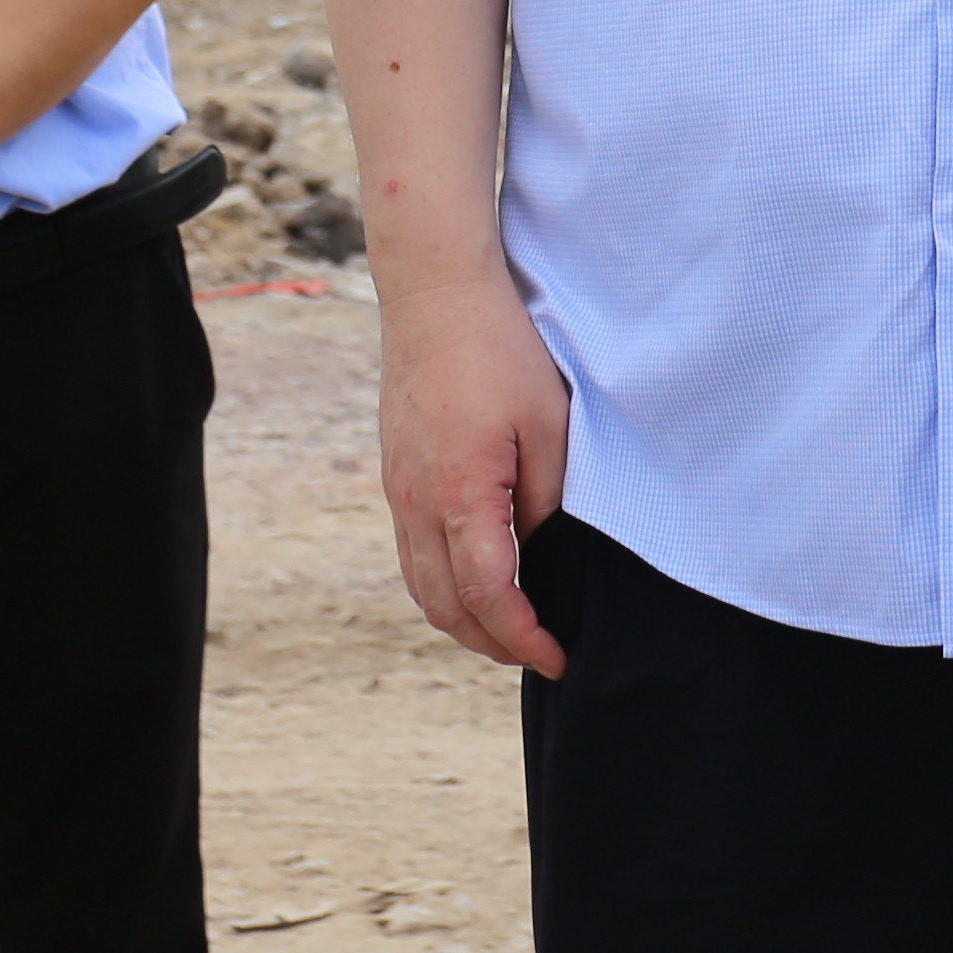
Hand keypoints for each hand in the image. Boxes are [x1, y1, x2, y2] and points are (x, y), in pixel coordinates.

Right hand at [376, 279, 574, 674]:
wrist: (434, 294)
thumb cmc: (499, 350)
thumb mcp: (548, 426)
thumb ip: (548, 502)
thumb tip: (546, 556)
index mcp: (460, 494)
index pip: (488, 597)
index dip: (524, 639)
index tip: (558, 657)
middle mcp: (416, 503)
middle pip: (444, 608)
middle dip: (492, 644)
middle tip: (539, 652)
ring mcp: (398, 491)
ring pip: (420, 587)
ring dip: (462, 621)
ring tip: (509, 628)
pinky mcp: (394, 476)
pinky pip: (410, 554)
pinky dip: (440, 586)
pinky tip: (474, 578)